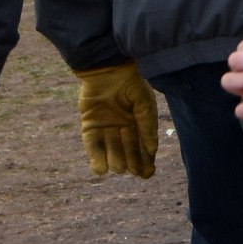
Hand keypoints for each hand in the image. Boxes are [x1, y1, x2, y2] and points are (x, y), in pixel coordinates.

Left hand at [75, 61, 158, 177]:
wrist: (108, 69)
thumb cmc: (131, 83)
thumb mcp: (145, 104)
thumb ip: (148, 126)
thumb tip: (152, 151)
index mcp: (138, 124)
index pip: (142, 149)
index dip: (145, 162)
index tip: (147, 174)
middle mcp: (122, 129)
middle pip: (128, 154)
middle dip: (132, 163)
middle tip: (134, 169)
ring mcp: (106, 129)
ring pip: (111, 153)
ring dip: (116, 162)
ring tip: (119, 166)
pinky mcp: (90, 127)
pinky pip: (93, 146)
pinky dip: (96, 159)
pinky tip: (101, 169)